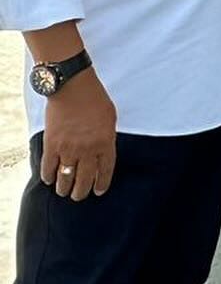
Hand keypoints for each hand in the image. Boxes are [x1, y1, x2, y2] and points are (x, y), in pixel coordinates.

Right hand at [40, 70, 116, 200]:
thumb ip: (107, 138)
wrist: (73, 87)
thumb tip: (102, 154)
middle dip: (81, 192)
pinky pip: (49, 168)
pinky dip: (48, 176)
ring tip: (64, 191)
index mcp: (105, 142)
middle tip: (79, 196)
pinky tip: (50, 179)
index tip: (99, 191)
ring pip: (65, 179)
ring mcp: (68, 148)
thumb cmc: (95, 99)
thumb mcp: (110, 119)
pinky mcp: (52, 145)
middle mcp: (87, 149)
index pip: (105, 171)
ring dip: (64, 189)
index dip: (101, 184)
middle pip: (84, 180)